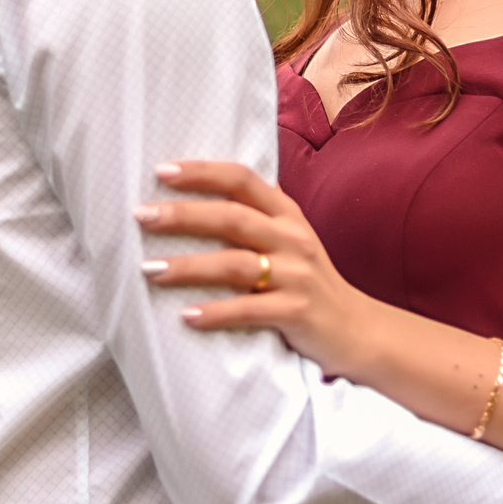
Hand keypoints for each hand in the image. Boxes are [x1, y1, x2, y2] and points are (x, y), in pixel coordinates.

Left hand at [137, 160, 381, 377]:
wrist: (360, 331)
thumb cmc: (310, 285)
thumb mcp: (290, 243)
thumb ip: (254, 222)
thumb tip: (193, 204)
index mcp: (287, 215)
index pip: (242, 180)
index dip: (202, 173)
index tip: (161, 171)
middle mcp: (293, 238)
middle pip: (232, 218)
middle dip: (183, 216)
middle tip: (142, 216)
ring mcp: (297, 275)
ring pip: (235, 265)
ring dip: (188, 267)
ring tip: (150, 270)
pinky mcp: (297, 312)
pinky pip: (249, 310)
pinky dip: (216, 313)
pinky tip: (187, 317)